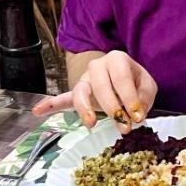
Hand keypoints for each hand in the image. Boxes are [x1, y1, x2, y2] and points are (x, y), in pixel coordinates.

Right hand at [32, 51, 157, 129]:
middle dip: (112, 107)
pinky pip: (63, 99)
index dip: (129, 97)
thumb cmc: (136, 82)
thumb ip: (144, 97)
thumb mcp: (147, 85)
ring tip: (91, 123)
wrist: (125, 78)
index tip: (137, 117)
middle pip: (100, 85)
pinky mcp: (78, 94)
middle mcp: (97, 66)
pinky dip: (51, 105)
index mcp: (116, 59)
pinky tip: (38, 111)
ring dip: (84, 108)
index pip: (121, 78)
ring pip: (80, 92)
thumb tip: (136, 113)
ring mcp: (85, 80)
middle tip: (124, 126)